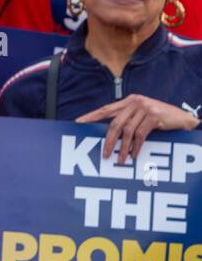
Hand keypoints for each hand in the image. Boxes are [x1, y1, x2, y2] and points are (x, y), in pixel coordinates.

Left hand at [76, 95, 199, 162]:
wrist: (183, 117)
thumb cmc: (159, 118)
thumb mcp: (141, 115)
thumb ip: (127, 118)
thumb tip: (108, 133)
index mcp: (128, 101)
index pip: (106, 109)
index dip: (91, 116)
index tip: (78, 123)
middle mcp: (134, 102)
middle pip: (114, 123)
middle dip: (108, 140)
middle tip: (104, 153)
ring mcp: (145, 108)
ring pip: (127, 131)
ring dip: (123, 147)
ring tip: (120, 159)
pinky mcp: (154, 116)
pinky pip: (141, 134)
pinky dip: (136, 146)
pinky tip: (133, 155)